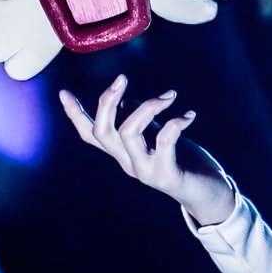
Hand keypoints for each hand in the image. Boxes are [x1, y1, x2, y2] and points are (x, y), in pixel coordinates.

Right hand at [59, 74, 236, 225]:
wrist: (208, 194)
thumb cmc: (184, 161)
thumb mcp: (157, 137)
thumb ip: (141, 121)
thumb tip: (128, 101)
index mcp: (123, 153)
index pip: (91, 135)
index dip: (76, 115)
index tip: (63, 93)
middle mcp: (128, 163)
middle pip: (102, 133)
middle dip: (107, 102)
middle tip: (122, 78)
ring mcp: (145, 171)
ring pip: (127, 134)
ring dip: (147, 107)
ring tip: (170, 96)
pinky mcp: (167, 175)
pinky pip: (164, 142)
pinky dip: (175, 123)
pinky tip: (189, 116)